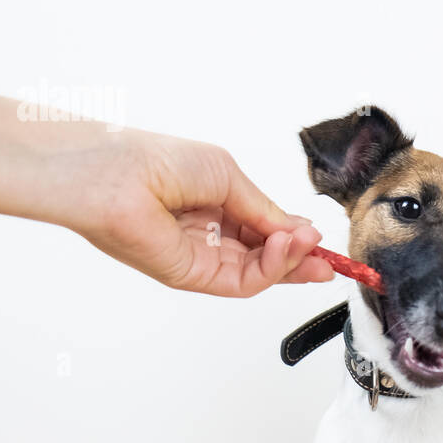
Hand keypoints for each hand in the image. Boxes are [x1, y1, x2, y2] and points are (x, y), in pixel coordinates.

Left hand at [0, 94, 334, 295]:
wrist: (113, 176)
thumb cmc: (155, 161)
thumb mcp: (228, 176)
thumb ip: (264, 211)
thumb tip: (301, 230)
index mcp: (215, 205)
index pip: (265, 230)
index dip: (296, 237)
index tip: (322, 239)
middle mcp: (209, 235)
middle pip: (266, 258)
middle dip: (301, 259)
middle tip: (330, 260)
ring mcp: (201, 258)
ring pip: (259, 272)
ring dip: (290, 261)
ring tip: (308, 245)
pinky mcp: (192, 277)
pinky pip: (242, 282)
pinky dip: (270, 269)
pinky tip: (286, 247)